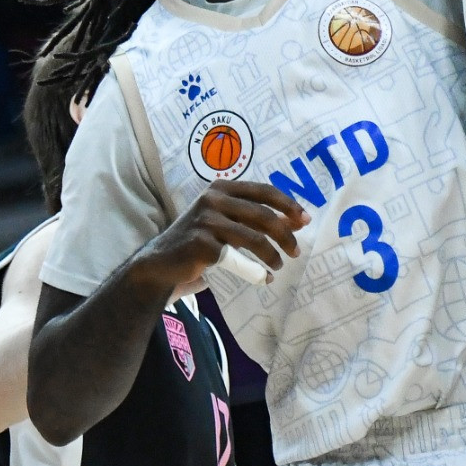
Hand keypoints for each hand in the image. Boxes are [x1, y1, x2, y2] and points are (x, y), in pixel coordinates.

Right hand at [137, 181, 308, 289]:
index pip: (264, 191)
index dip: (288, 204)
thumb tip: (296, 221)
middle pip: (263, 215)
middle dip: (285, 234)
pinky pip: (238, 259)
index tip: (305, 219)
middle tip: (296, 251)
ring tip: (279, 266)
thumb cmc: (199, 239)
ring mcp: (207, 220)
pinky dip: (254, 271)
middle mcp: (214, 199)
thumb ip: (255, 217)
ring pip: (254, 238)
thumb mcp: (226, 221)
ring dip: (272, 254)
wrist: (160, 263)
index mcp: (222, 187)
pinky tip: (262, 278)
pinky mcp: (202, 244)